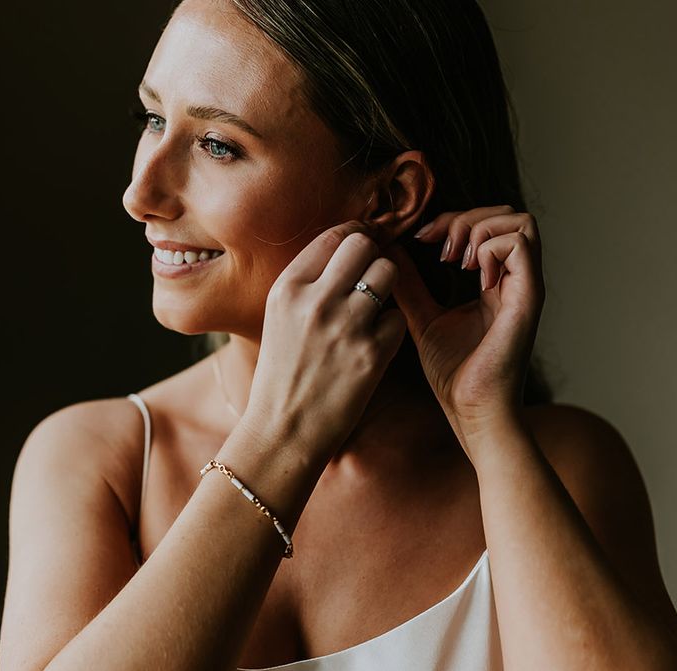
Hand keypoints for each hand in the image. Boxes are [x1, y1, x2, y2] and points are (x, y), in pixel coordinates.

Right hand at [242, 220, 407, 464]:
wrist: (284, 429)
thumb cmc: (282, 373)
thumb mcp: (278, 317)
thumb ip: (307, 283)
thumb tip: (345, 250)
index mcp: (288, 288)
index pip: (334, 235)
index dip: (354, 237)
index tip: (360, 249)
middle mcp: (316, 300)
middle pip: (364, 245)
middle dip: (372, 256)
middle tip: (370, 277)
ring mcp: (346, 326)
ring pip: (388, 272)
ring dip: (386, 286)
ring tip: (372, 310)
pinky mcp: (372, 353)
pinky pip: (398, 317)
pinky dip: (390, 328)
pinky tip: (373, 344)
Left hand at [385, 205, 544, 445]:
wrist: (472, 412)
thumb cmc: (454, 374)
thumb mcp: (422, 318)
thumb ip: (410, 285)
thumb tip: (387, 253)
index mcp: (495, 283)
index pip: (487, 226)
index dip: (452, 220)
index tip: (421, 237)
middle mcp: (515, 280)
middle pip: (507, 214)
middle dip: (466, 217)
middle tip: (439, 245)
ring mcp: (525, 287)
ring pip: (520, 222)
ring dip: (480, 229)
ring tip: (455, 259)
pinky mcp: (528, 299)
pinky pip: (520, 246)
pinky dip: (489, 248)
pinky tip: (469, 274)